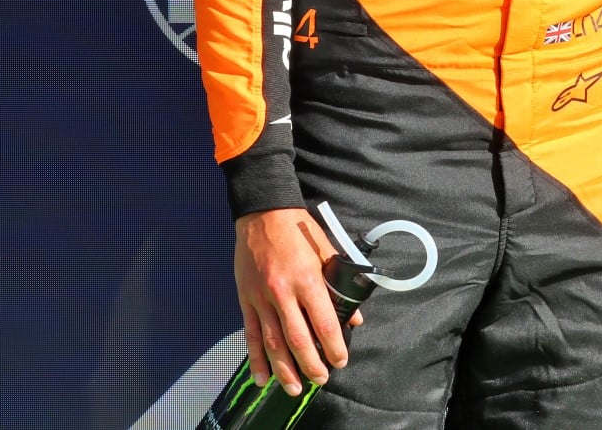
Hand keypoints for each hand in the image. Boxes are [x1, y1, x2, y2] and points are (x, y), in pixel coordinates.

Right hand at [233, 208, 362, 394]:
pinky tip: (262, 377)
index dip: (332, 346)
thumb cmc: (299, 230)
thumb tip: (355, 317)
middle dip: (310, 364)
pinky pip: (251, 335)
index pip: (323, 321)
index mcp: (308, 279)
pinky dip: (256, 359)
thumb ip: (340, 285)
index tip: (340, 361)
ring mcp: (261, 298)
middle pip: (297, 338)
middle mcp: (283, 292)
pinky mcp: (246, 300)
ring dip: (284, 369)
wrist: (263, 214)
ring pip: (272, 342)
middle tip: (321, 380)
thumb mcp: (327, 252)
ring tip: (295, 388)